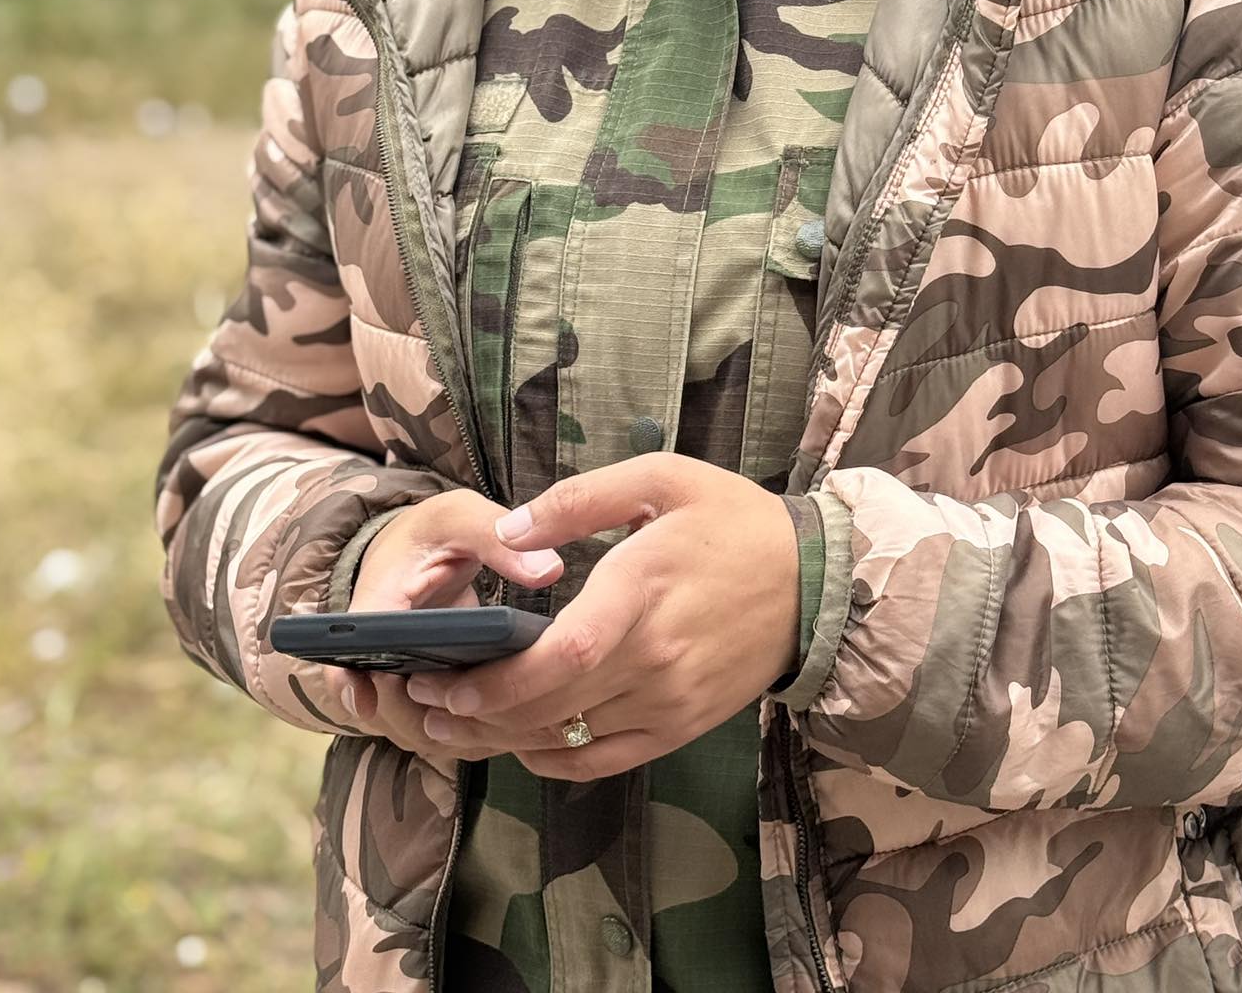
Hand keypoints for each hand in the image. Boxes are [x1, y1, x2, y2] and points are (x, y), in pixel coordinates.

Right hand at [337, 489, 565, 762]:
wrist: (424, 548)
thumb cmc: (435, 531)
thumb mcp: (459, 517)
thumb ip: (495, 536)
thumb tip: (546, 569)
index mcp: (378, 602)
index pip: (350, 649)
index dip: (349, 682)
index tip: (370, 699)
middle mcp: (382, 653)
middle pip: (386, 708)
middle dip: (427, 717)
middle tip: (485, 707)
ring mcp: (405, 680)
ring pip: (418, 728)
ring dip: (458, 733)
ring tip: (515, 720)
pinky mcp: (433, 695)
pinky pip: (446, 729)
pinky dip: (476, 734)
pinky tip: (524, 726)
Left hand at [403, 454, 800, 779]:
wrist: (815, 582)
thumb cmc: (732, 521)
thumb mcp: (660, 479)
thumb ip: (579, 500)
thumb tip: (510, 530)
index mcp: (644, 589)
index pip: (565, 655)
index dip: (500, 680)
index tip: (449, 680)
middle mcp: (655, 657)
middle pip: (553, 707)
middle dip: (479, 712)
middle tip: (427, 702)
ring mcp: (670, 701)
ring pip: (570, 739)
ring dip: (504, 738)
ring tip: (455, 723)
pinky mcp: (680, 727)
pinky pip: (603, 761)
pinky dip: (553, 761)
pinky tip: (518, 742)